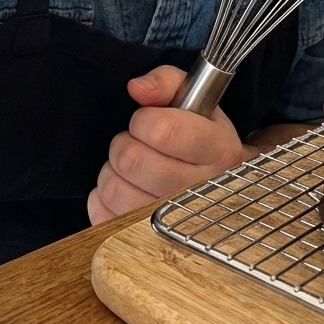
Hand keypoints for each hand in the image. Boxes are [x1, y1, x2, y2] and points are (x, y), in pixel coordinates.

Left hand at [88, 65, 247, 223]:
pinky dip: (104, 199)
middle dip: (123, 145)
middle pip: (133, 161)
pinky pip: (104, 218)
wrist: (219, 180)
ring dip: (112, 172)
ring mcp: (176, 222)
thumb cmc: (200, 134)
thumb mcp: (192, 99)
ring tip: (131, 168)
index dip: (143, 120)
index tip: (147, 121)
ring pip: (115, 191)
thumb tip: (136, 89)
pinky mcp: (146, 240)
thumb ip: (165, 82)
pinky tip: (125, 189)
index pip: (163, 130)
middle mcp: (202, 190)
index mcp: (219, 149)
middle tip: (135, 144)